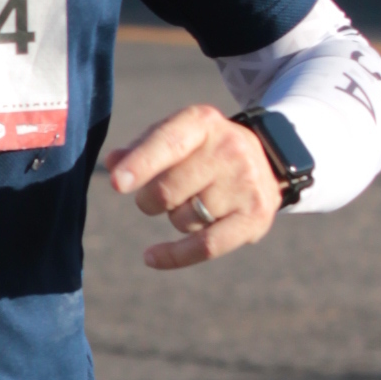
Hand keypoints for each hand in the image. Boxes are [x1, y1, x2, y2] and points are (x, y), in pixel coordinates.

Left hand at [103, 104, 284, 269]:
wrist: (267, 160)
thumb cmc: (204, 149)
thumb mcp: (175, 136)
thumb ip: (141, 148)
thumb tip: (113, 162)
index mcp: (202, 122)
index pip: (167, 143)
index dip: (140, 164)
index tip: (116, 183)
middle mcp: (229, 148)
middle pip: (167, 190)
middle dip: (151, 200)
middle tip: (160, 195)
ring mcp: (245, 182)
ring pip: (183, 219)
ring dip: (176, 217)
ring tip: (194, 201)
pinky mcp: (255, 215)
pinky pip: (204, 246)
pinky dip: (174, 256)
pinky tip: (152, 257)